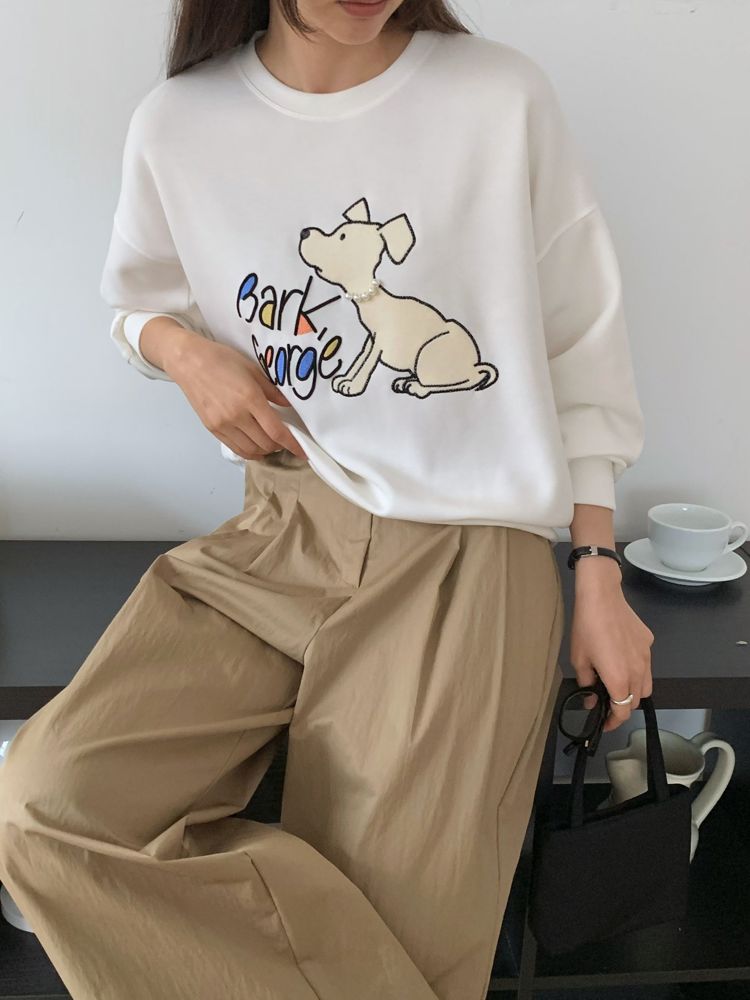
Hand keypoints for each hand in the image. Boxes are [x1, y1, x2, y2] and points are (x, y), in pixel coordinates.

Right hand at [163, 332, 307, 461]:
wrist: (188, 361)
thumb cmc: (222, 359)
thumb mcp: (253, 369)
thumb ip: (273, 391)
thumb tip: (290, 406)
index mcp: (250, 399)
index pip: (276, 431)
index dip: (292, 445)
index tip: (303, 452)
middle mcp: (236, 416)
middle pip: (265, 444)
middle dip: (279, 446)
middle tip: (285, 440)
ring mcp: (222, 425)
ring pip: (251, 450)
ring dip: (265, 450)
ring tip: (270, 442)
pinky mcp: (212, 429)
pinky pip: (236, 448)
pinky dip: (249, 451)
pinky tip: (255, 444)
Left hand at [570, 560, 654, 731]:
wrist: (602, 597)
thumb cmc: (586, 627)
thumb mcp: (579, 659)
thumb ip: (587, 683)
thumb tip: (592, 698)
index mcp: (619, 679)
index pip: (622, 711)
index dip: (612, 722)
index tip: (604, 724)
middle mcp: (638, 671)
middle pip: (636, 701)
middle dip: (622, 708)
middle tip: (607, 704)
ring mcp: (646, 657)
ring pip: (646, 686)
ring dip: (633, 692)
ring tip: (617, 686)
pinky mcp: (649, 643)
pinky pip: (646, 665)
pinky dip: (637, 671)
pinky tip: (622, 659)